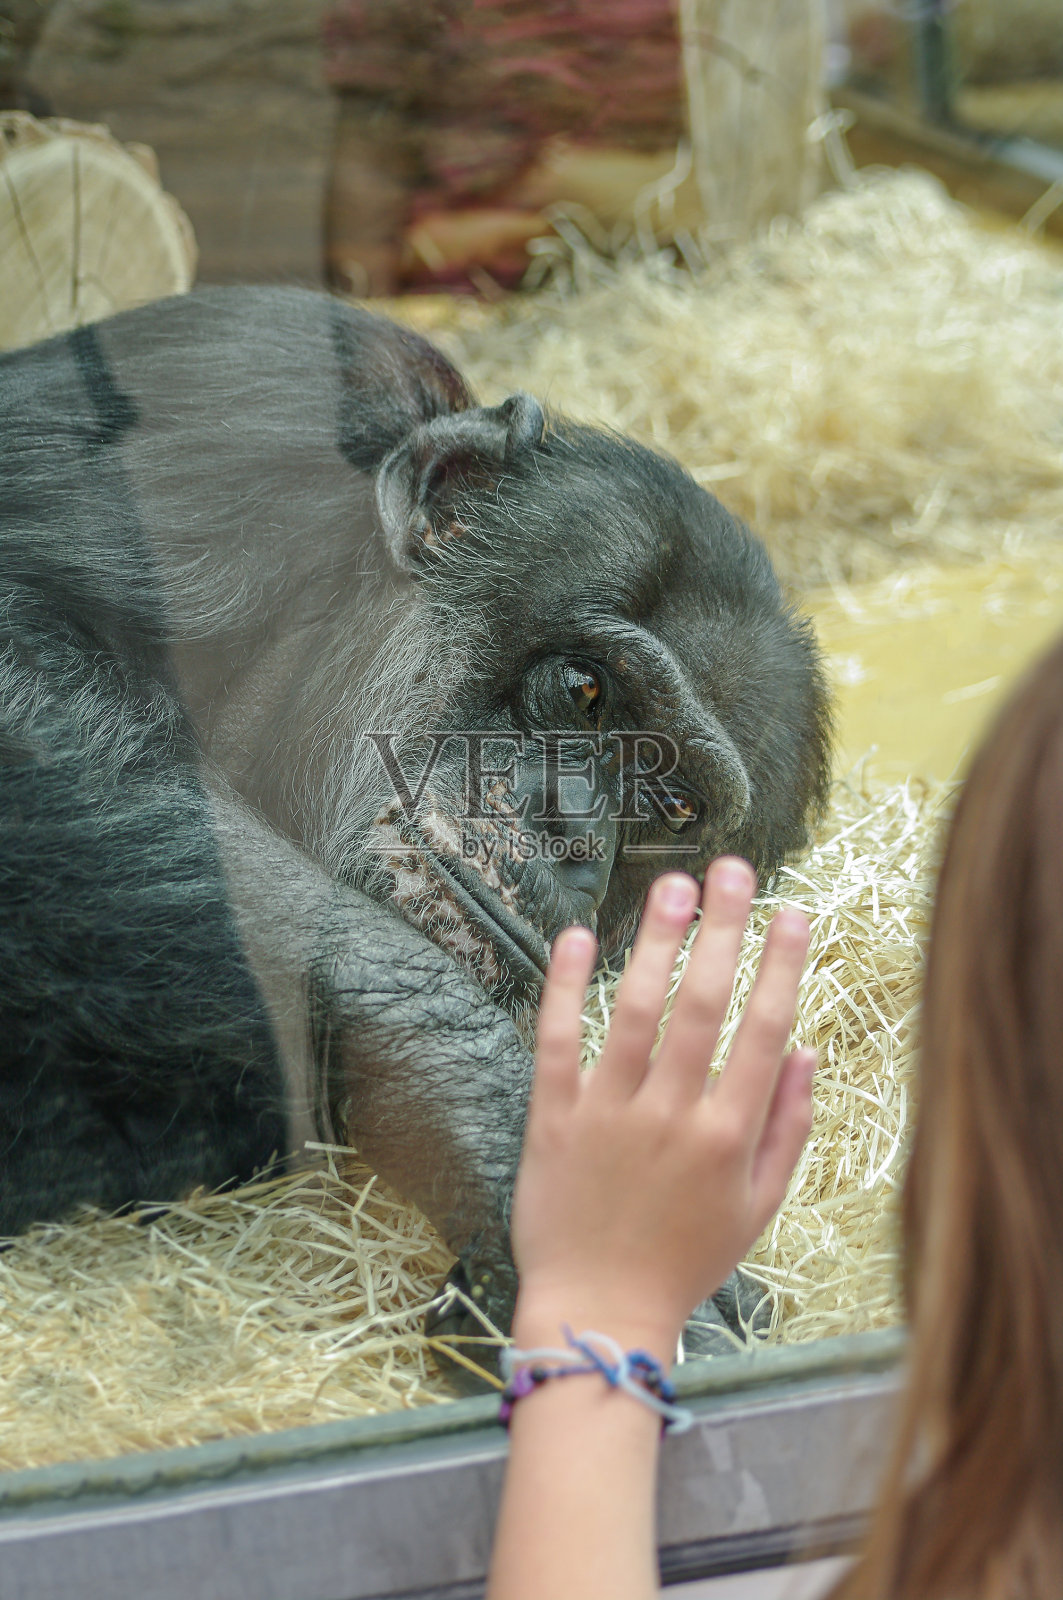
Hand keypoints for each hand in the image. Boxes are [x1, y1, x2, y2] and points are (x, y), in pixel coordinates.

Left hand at [510, 859, 813, 1361]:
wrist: (599, 1314)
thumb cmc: (684, 1262)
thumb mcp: (757, 1208)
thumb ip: (787, 1129)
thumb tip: (805, 1052)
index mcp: (728, 1137)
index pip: (763, 1032)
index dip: (781, 967)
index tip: (793, 911)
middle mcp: (673, 1116)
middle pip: (705, 1007)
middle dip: (723, 931)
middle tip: (732, 868)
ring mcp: (609, 1115)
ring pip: (637, 1013)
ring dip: (657, 944)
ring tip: (672, 884)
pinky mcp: (553, 1119)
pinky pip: (557, 1042)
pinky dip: (566, 988)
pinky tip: (578, 936)